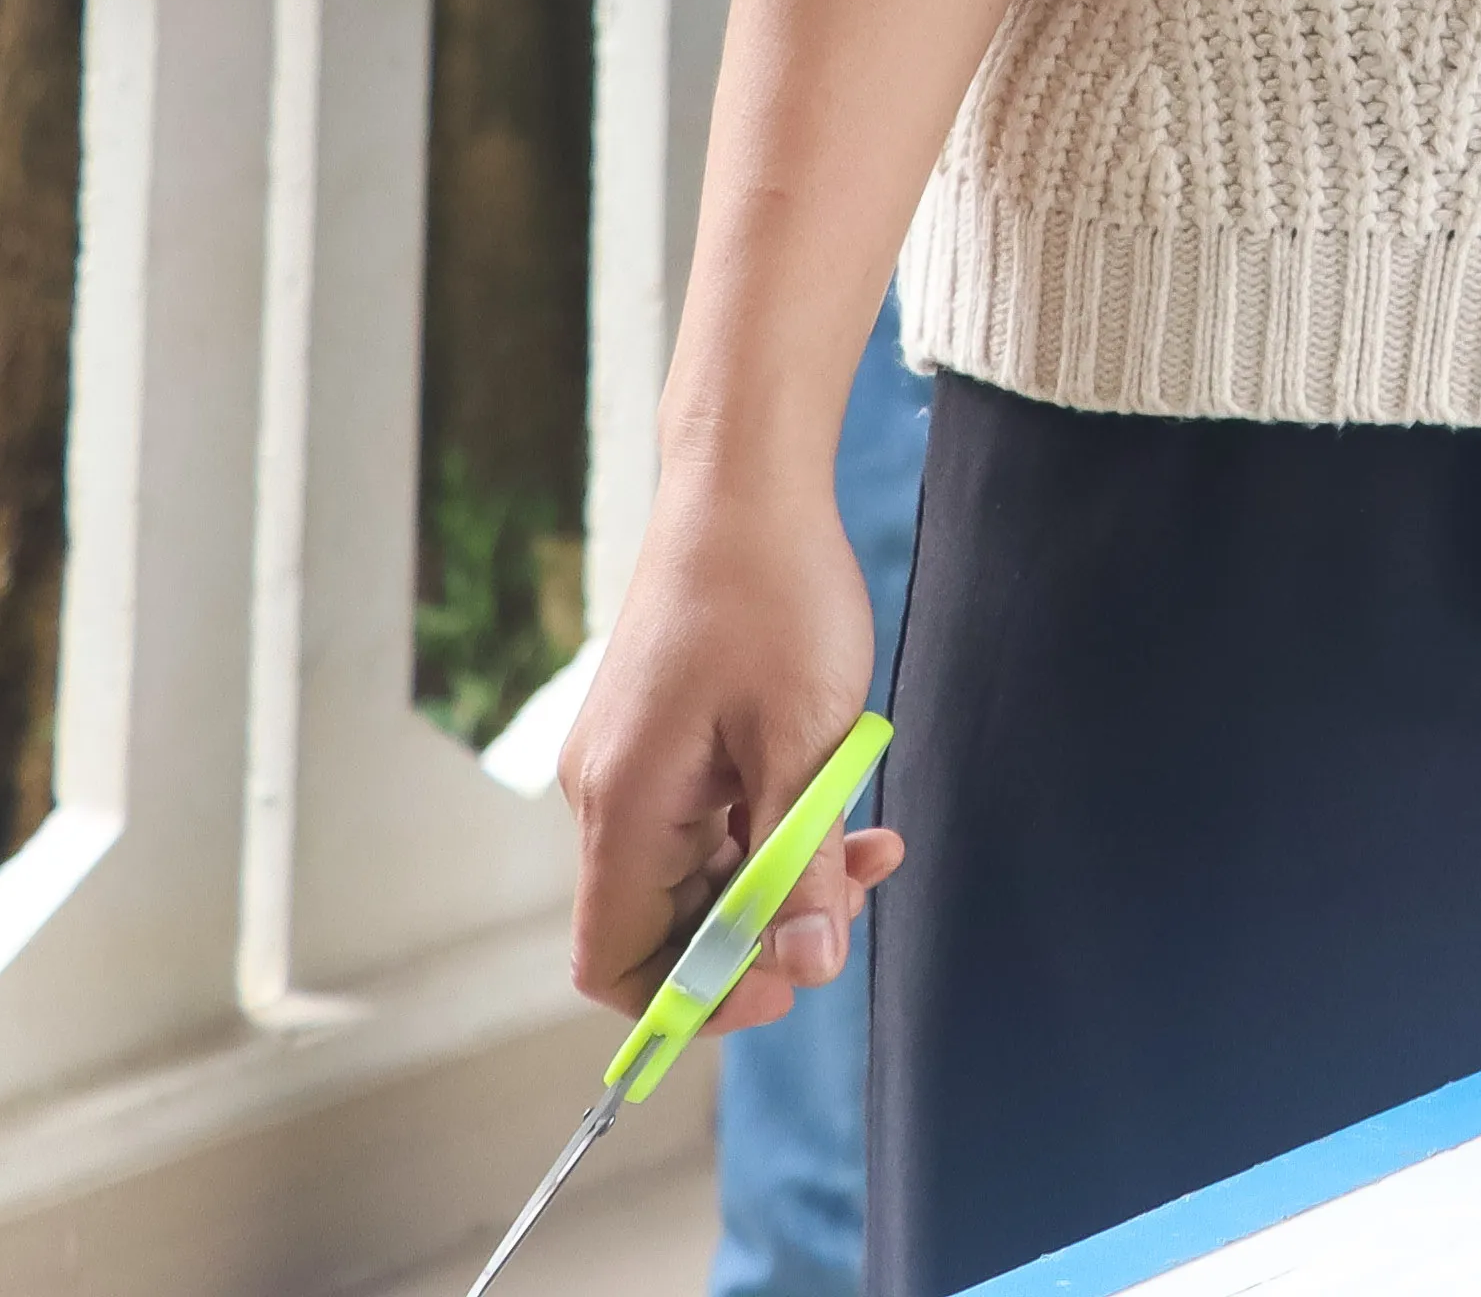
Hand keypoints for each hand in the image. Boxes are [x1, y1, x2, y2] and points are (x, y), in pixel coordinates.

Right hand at [559, 468, 900, 1033]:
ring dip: (786, 873)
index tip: (783, 980)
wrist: (746, 483)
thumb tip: (807, 969)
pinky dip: (775, 824)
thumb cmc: (772, 595)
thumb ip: (801, 864)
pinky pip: (711, 818)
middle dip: (765, 929)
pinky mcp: (663, 738)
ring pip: (702, 870)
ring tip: (872, 841)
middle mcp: (608, 794)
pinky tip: (843, 798)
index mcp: (621, 806)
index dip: (691, 997)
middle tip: (854, 896)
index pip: (613, 960)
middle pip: (667, 922)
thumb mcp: (805, 741)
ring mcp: (633, 764)